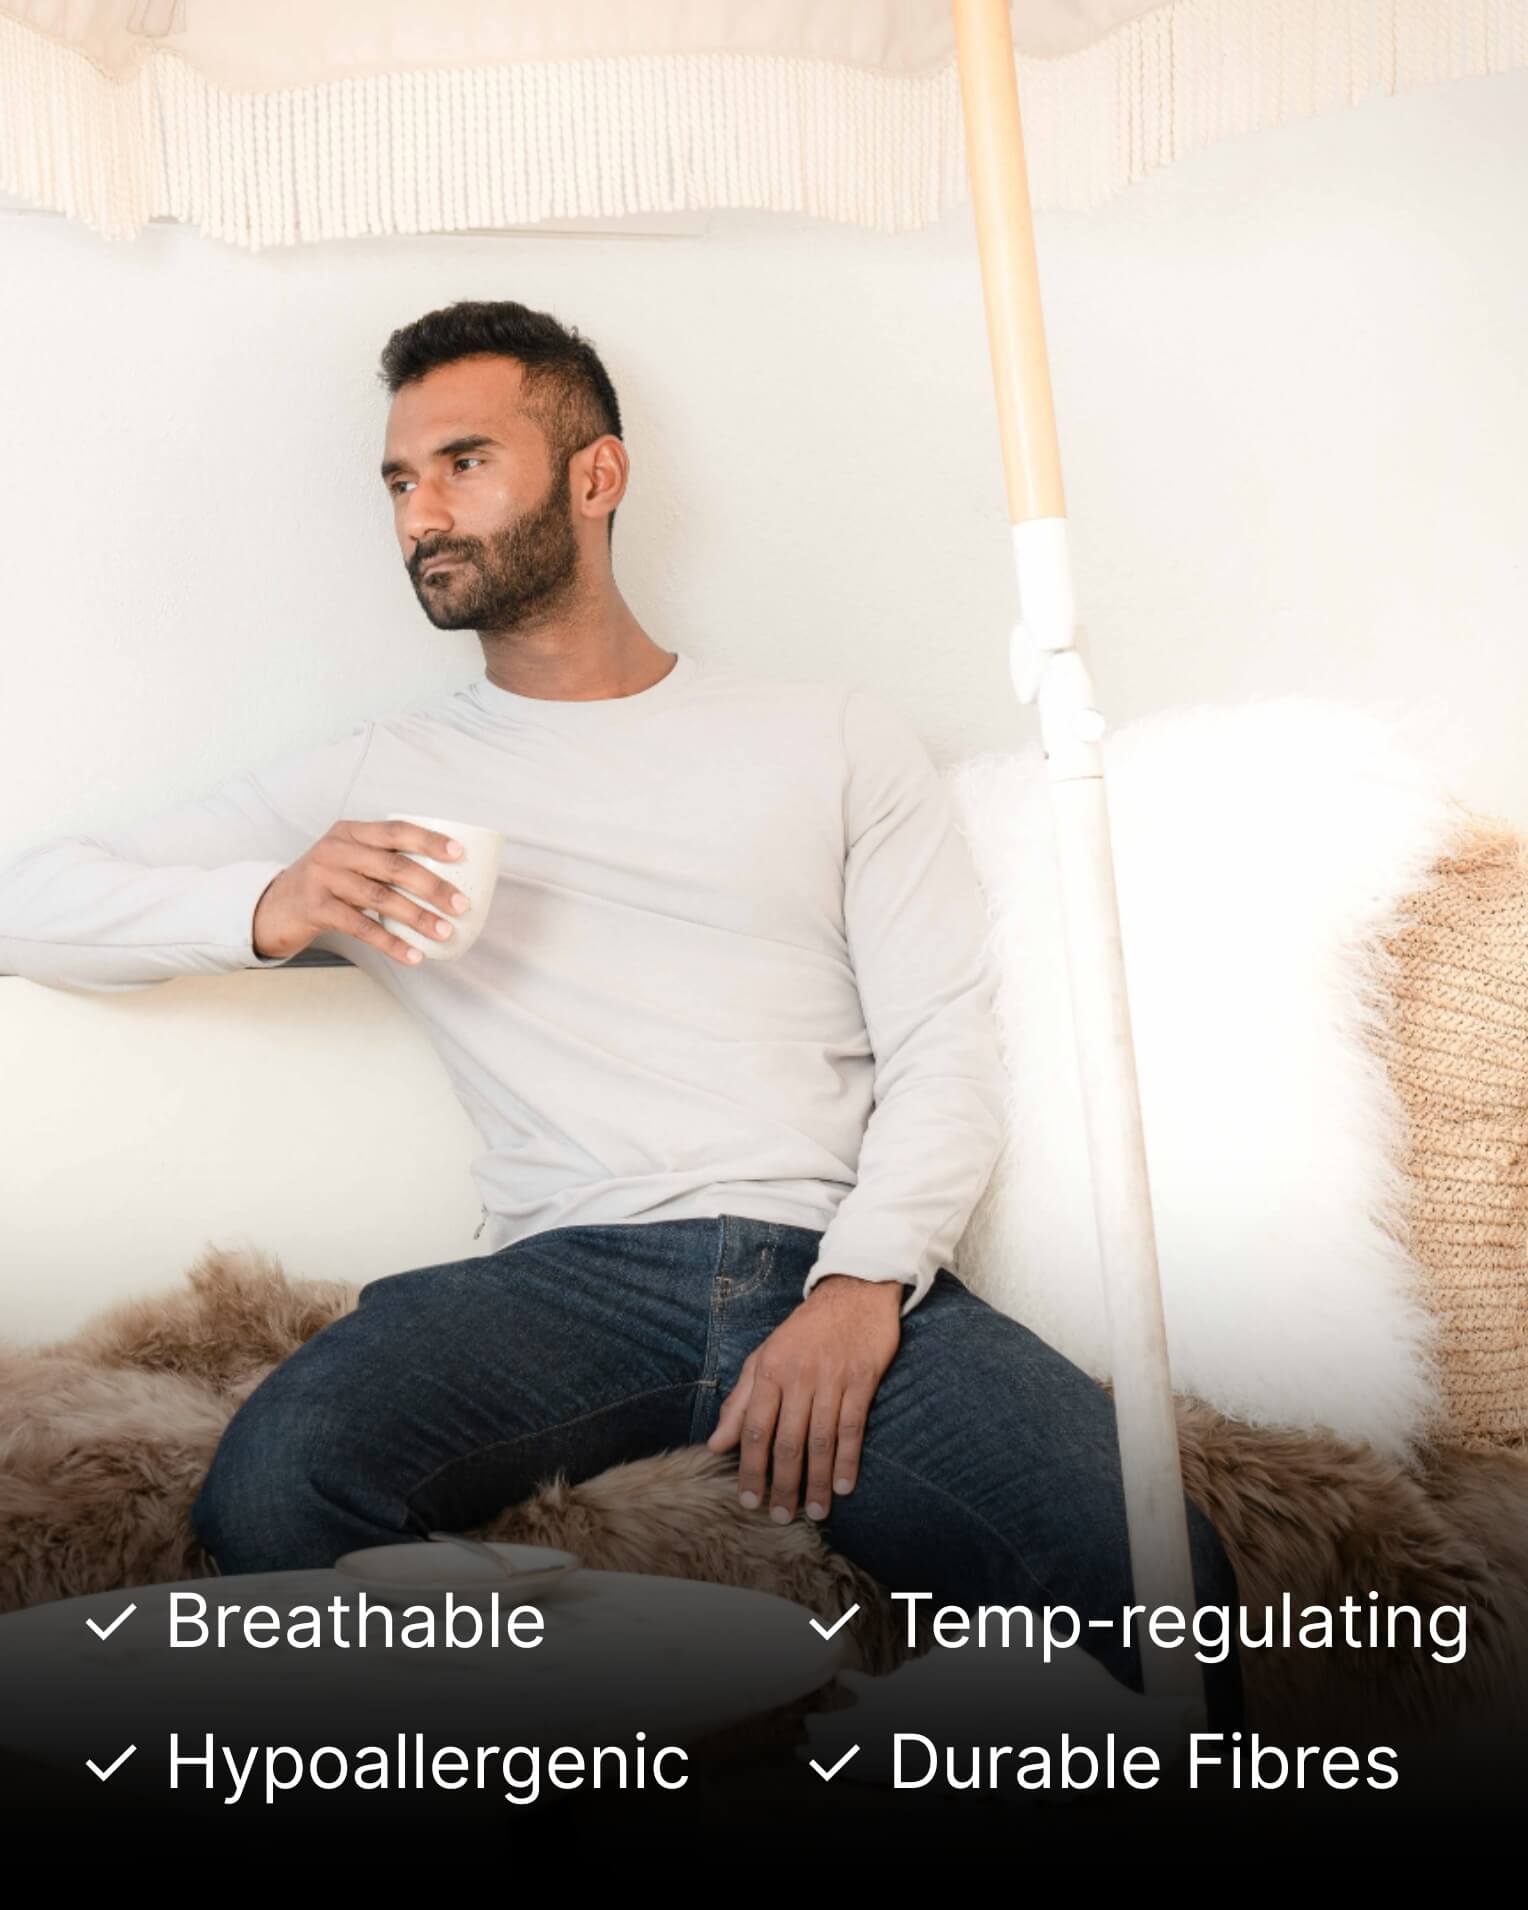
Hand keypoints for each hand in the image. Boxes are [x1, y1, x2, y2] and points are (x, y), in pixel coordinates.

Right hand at [252, 819, 469, 966]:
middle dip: (432, 886)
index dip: (430, 841)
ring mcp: (323, 877)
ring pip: (381, 897)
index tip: (459, 854)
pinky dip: (390, 942)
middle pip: (394, 865)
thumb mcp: (348, 861)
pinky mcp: (316, 908)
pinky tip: (412, 955)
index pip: (397, 830)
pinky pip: (361, 927)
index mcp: (351, 832)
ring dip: (417, 917)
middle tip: (460, 904)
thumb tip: (443, 882)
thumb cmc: (324, 884)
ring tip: (444, 932)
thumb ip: (383, 862)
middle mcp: (336, 849)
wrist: (273, 907)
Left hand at [706, 1274, 902, 1523]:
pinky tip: (844, 1485)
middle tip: (781, 1517)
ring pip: (821, 1440)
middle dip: (783, 1484)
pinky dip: (848, 1459)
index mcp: (770, 1371)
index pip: (756, 1429)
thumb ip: (740, 1402)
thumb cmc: (804, 1330)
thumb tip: (715, 1444)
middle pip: (788, 1441)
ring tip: (815, 1512)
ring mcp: (832, 1379)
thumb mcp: (765, 1357)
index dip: (751, 1468)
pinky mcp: (862, 1380)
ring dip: (817, 1481)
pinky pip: (853, 1426)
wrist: (853, 1292)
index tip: (749, 1500)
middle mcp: (798, 1377)